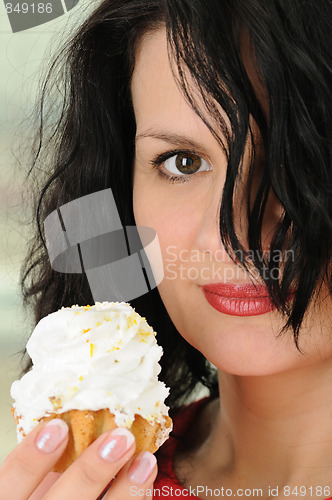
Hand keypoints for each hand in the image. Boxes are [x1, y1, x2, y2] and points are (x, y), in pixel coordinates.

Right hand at [0, 419, 156, 499]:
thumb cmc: (40, 497)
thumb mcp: (28, 485)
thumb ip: (41, 463)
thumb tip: (69, 415)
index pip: (9, 483)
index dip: (31, 456)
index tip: (57, 427)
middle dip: (92, 471)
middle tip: (119, 437)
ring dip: (126, 489)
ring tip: (144, 460)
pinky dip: (135, 498)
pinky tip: (144, 478)